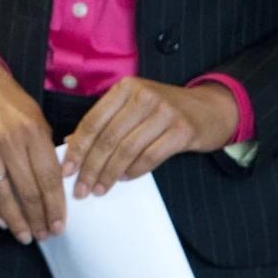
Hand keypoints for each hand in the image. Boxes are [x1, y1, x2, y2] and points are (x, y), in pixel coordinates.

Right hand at [0, 53, 64, 243]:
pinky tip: (1, 220)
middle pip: (27, 192)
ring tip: (25, 235)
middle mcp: (8, 141)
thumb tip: (57, 188)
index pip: (48, 179)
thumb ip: (47, 151)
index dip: (55, 207)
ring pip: (2, 196)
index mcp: (32, 132)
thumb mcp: (39, 119)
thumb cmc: (12, 103)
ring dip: (15, 221)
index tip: (59, 226)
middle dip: (38, 219)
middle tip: (44, 234)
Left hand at [62, 77, 238, 199]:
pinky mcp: (182, 130)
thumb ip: (106, 122)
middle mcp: (143, 96)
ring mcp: (164, 112)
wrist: (211, 108)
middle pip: (107, 137)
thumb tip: (71, 144)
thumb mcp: (134, 107)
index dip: (77, 148)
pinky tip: (125, 179)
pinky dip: (134, 171)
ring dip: (110, 173)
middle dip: (90, 167)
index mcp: (125, 88)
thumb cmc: (165, 110)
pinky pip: (151, 156)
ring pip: (127, 149)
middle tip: (81, 188)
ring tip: (99, 189)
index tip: (66, 170)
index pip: (93, 121)